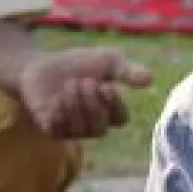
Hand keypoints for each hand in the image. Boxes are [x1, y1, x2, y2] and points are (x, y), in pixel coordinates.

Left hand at [17, 47, 149, 139]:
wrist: (42, 64)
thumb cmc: (79, 63)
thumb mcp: (106, 60)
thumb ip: (127, 70)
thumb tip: (150, 79)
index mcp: (110, 110)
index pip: (120, 119)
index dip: (114, 105)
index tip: (106, 85)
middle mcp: (93, 125)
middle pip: (100, 127)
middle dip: (91, 103)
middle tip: (83, 82)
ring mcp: (72, 130)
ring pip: (80, 130)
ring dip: (74, 106)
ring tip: (68, 86)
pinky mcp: (51, 130)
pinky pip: (58, 131)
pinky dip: (58, 114)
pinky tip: (55, 99)